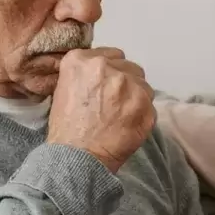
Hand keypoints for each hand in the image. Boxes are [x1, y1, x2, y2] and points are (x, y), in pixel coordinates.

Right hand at [47, 47, 154, 172]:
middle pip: (129, 67)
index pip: (111, 55)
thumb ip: (85, 74)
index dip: (110, 72)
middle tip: (114, 105)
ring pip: (143, 85)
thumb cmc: (67, 130)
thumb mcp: (63, 90)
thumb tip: (105, 71)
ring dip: (136, 99)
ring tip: (121, 117)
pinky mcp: (144, 103)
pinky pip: (151, 105)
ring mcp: (127, 84)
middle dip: (125, 84)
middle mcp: (105, 66)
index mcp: (81, 60)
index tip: (106, 87)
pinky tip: (128, 127)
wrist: (77, 158)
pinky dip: (143, 116)